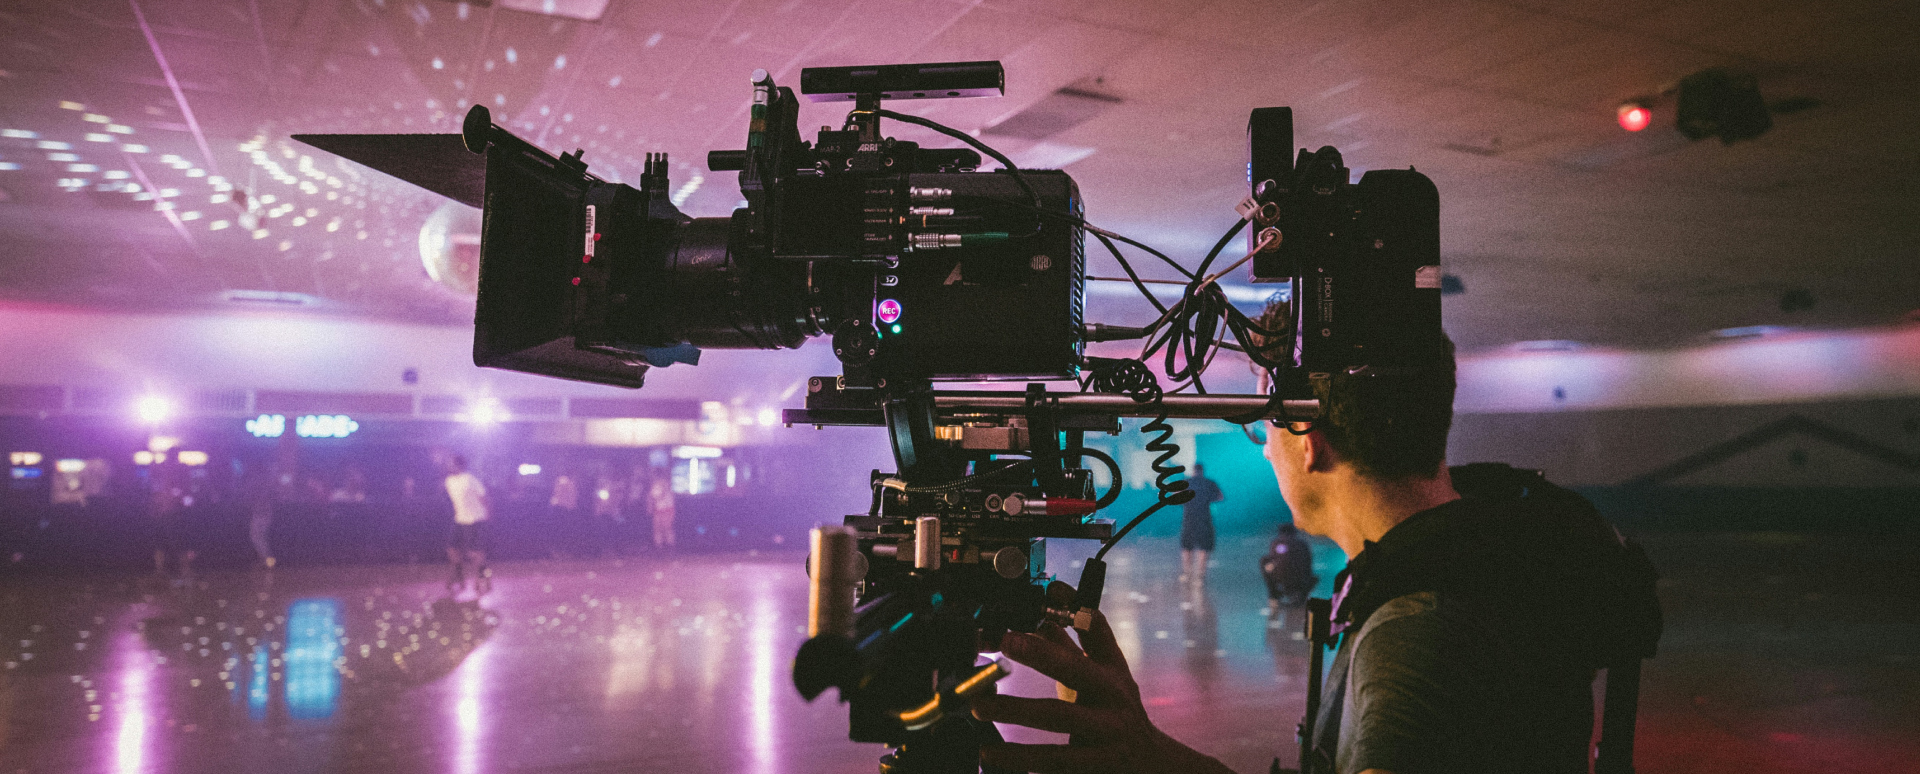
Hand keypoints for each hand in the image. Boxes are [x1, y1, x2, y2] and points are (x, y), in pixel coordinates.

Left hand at [971, 612, 1236, 773]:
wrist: (1151, 765)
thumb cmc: (1117, 710)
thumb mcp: (1105, 675)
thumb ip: (1075, 642)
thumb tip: (1048, 602)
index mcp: (1112, 676)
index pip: (1097, 633)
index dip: (1074, 611)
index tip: (1048, 592)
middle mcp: (1112, 706)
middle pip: (1078, 674)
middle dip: (1042, 654)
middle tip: (1006, 640)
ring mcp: (1106, 743)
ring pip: (1061, 732)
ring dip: (1017, 725)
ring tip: (979, 714)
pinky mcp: (1093, 771)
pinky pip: (1056, 768)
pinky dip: (1022, 763)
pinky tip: (991, 757)